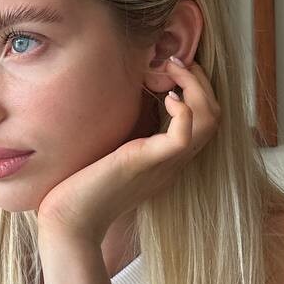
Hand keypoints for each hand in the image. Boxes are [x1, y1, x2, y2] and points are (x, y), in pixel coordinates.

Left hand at [36, 56, 221, 246]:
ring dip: (196, 87)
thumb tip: (122, 103)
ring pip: (208, 122)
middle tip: (177, 61)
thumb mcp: (111, 154)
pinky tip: (167, 96)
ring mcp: (163, 164)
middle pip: (213, 118)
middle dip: (201, 82)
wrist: (69, 223)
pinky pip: (183, 137)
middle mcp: (172, 163)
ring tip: (172, 68)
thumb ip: (125, 135)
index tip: (173, 69)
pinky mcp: (146, 163)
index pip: (203, 124)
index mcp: (166, 161)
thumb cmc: (82, 190)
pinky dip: (183, 110)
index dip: (197, 91)